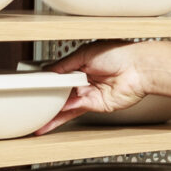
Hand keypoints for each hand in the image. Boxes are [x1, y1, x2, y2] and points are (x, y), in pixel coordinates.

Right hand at [35, 42, 150, 133]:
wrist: (139, 69)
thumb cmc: (119, 54)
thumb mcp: (85, 53)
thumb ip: (65, 64)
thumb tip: (49, 70)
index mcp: (82, 64)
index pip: (59, 75)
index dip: (48, 81)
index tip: (33, 86)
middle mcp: (85, 80)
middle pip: (61, 91)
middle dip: (47, 98)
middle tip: (31, 102)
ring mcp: (90, 93)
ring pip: (66, 104)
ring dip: (52, 111)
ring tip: (36, 117)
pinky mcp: (96, 105)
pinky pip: (76, 110)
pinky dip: (63, 114)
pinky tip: (52, 116)